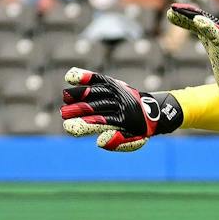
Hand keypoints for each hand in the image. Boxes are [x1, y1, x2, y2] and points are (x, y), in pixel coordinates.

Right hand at [60, 68, 181, 150]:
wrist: (154, 111)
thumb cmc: (138, 130)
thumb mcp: (135, 140)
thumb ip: (118, 142)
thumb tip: (100, 142)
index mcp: (127, 120)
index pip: (103, 122)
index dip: (86, 124)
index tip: (70, 127)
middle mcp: (122, 104)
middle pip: (98, 106)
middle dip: (80, 109)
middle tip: (63, 114)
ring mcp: (118, 92)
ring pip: (97, 92)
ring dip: (79, 94)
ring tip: (65, 97)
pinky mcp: (113, 83)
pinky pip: (98, 79)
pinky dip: (85, 77)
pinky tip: (70, 76)